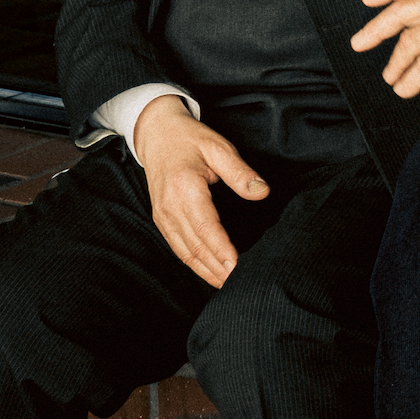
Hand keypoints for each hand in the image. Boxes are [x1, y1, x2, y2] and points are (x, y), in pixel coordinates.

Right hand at [132, 94, 265, 288]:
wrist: (157, 134)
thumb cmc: (191, 139)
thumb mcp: (219, 147)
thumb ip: (241, 172)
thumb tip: (262, 192)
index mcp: (185, 189)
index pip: (206, 229)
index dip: (223, 251)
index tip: (238, 267)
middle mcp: (170, 207)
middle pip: (195, 247)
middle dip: (217, 268)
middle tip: (240, 284)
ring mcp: (162, 216)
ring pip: (185, 252)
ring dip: (205, 271)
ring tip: (227, 285)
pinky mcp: (161, 219)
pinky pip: (177, 247)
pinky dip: (193, 262)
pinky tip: (209, 270)